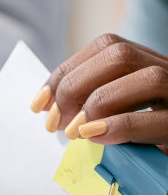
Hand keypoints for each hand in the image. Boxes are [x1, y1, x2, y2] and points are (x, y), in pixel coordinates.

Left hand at [30, 33, 167, 147]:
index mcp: (151, 65)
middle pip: (119, 56)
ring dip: (98, 103)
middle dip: (75, 86)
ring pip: (147, 78)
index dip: (66, 71)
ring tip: (74, 132)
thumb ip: (98, 105)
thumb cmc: (151, 147)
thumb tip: (53, 107)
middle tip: (55, 122)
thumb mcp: (121, 117)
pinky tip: (94, 136)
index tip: (39, 103)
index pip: (106, 48)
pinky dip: (120, 126)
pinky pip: (159, 120)